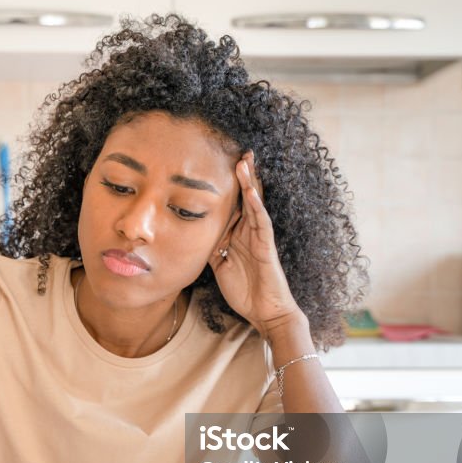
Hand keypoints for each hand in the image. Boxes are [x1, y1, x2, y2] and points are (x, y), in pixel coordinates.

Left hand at [209, 151, 303, 336]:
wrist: (265, 313)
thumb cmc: (245, 291)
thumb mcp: (220, 265)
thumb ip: (212, 248)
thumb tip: (194, 235)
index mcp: (239, 235)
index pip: (233, 205)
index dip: (228, 186)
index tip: (219, 164)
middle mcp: (251, 232)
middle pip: (247, 197)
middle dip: (243, 175)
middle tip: (239, 150)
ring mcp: (260, 238)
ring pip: (255, 204)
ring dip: (250, 183)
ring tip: (245, 161)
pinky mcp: (267, 248)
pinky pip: (263, 224)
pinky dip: (257, 207)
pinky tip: (252, 192)